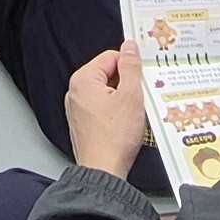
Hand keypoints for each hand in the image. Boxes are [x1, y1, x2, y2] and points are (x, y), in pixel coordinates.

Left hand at [64, 47, 149, 176]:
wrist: (103, 171)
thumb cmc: (114, 137)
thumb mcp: (130, 96)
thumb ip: (131, 67)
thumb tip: (129, 48)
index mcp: (83, 80)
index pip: (111, 57)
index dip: (130, 65)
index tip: (143, 74)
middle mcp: (76, 93)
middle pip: (108, 75)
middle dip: (127, 84)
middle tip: (140, 96)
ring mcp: (79, 110)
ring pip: (108, 93)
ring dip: (124, 100)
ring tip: (135, 113)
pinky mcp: (85, 124)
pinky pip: (104, 109)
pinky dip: (117, 112)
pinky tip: (128, 124)